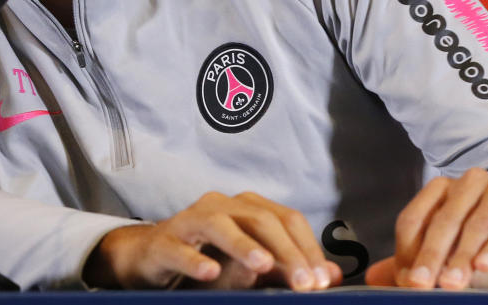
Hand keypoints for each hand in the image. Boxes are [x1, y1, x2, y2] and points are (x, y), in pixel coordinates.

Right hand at [82, 191, 341, 290]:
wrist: (154, 256)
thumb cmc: (210, 257)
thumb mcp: (254, 266)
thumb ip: (290, 268)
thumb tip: (332, 275)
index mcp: (249, 207)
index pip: (288, 219)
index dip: (308, 248)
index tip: (323, 279)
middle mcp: (223, 205)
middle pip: (261, 220)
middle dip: (286, 251)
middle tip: (304, 282)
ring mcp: (192, 219)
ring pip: (220, 225)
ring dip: (244, 246)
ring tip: (264, 266)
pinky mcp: (165, 240)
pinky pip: (180, 248)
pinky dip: (196, 259)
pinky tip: (209, 272)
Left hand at [365, 170, 487, 289]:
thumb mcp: (448, 266)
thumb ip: (414, 266)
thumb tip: (371, 277)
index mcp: (443, 191)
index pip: (414, 217)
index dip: (407, 250)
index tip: (407, 281)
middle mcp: (471, 183)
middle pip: (443, 218)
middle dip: (431, 255)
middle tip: (422, 285)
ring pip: (477, 219)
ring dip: (462, 253)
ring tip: (454, 282)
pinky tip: (485, 266)